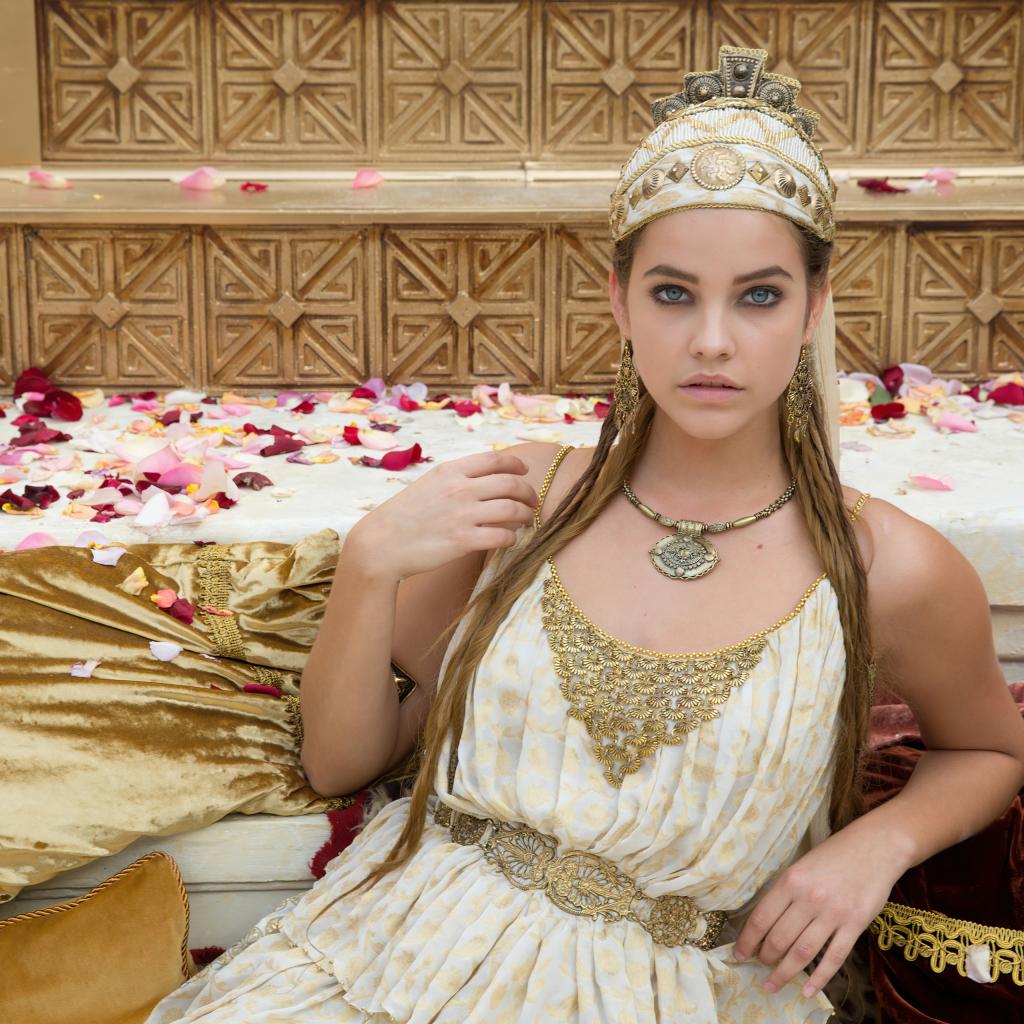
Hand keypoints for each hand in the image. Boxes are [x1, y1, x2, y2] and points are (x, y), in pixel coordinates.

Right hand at [347, 450, 539, 580]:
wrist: (380, 544)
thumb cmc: (402, 516)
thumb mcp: (428, 485)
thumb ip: (455, 480)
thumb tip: (484, 480)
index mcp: (450, 471)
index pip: (495, 460)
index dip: (516, 465)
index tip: (524, 471)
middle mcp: (459, 488)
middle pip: (511, 484)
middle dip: (528, 493)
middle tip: (532, 503)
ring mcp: (462, 514)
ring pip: (513, 510)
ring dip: (525, 516)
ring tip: (526, 522)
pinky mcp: (463, 541)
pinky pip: (502, 536)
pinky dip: (512, 538)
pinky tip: (509, 540)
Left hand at [732, 822, 903, 999]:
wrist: (874, 847)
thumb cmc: (833, 855)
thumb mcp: (800, 865)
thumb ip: (785, 892)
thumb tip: (765, 922)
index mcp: (790, 881)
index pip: (761, 918)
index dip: (747, 940)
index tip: (740, 953)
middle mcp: (809, 898)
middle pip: (779, 939)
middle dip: (765, 958)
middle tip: (760, 966)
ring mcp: (833, 913)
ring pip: (802, 952)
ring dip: (784, 973)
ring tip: (773, 984)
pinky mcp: (855, 925)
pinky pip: (834, 958)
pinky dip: (819, 978)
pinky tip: (807, 990)